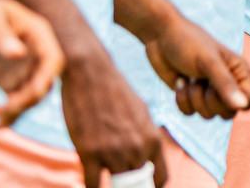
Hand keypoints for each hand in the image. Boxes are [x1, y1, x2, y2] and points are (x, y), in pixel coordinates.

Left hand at [0, 0, 63, 124]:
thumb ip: (1, 37)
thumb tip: (18, 54)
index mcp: (39, 34)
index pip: (54, 60)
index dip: (47, 77)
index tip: (31, 92)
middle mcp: (36, 52)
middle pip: (44, 81)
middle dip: (30, 97)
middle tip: (7, 107)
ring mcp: (23, 66)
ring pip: (31, 94)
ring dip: (20, 109)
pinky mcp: (8, 77)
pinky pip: (15, 99)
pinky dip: (11, 113)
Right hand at [60, 46, 168, 187]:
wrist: (89, 73)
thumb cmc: (114, 91)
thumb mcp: (141, 112)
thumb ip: (145, 136)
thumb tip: (147, 157)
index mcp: (152, 138)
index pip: (160, 177)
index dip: (152, 184)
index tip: (144, 184)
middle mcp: (136, 147)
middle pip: (136, 181)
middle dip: (129, 180)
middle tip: (120, 172)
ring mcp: (113, 151)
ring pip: (115, 183)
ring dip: (109, 178)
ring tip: (104, 166)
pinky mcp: (89, 153)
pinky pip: (93, 184)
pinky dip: (92, 186)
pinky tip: (90, 178)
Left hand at [144, 13, 249, 120]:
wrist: (161, 37)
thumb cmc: (189, 43)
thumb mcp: (208, 62)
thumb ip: (226, 85)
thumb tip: (242, 107)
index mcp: (240, 73)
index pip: (247, 103)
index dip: (233, 103)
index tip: (216, 88)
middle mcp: (228, 84)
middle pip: (227, 114)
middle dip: (209, 100)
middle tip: (201, 80)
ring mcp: (209, 92)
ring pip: (207, 115)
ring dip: (193, 97)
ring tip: (190, 76)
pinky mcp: (192, 97)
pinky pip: (190, 112)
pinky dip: (182, 98)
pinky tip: (179, 80)